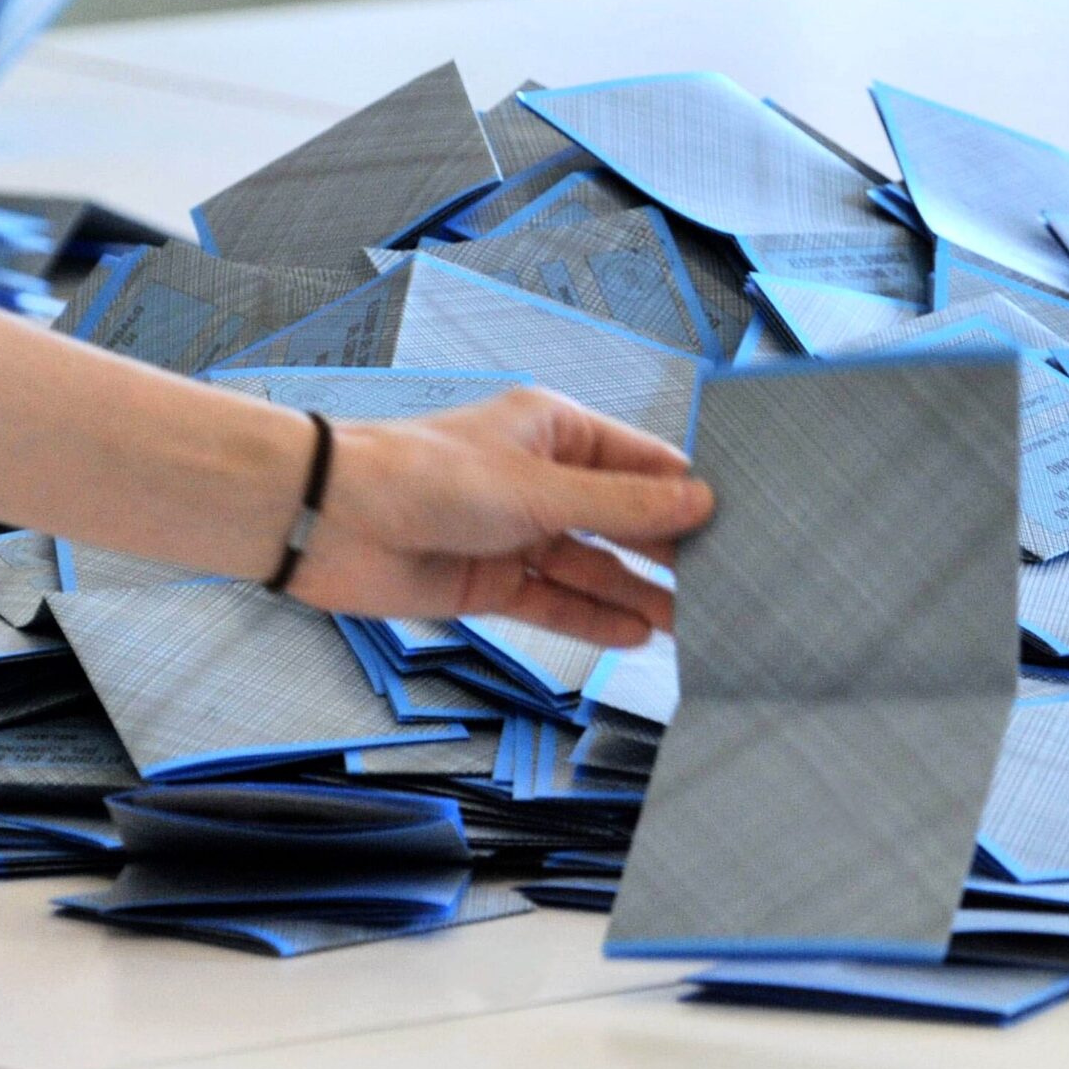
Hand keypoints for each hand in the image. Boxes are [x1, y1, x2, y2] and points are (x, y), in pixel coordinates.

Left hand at [289, 387, 714, 645]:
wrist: (329, 520)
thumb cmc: (425, 477)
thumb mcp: (539, 490)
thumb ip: (622, 508)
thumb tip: (700, 504)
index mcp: (557, 432)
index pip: (643, 464)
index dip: (688, 494)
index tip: (739, 524)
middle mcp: (543, 481)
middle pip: (623, 521)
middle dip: (668, 551)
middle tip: (724, 582)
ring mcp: (520, 533)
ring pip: (594, 567)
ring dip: (638, 593)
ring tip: (692, 622)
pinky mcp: (494, 581)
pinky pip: (557, 603)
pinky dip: (593, 619)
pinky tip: (637, 636)